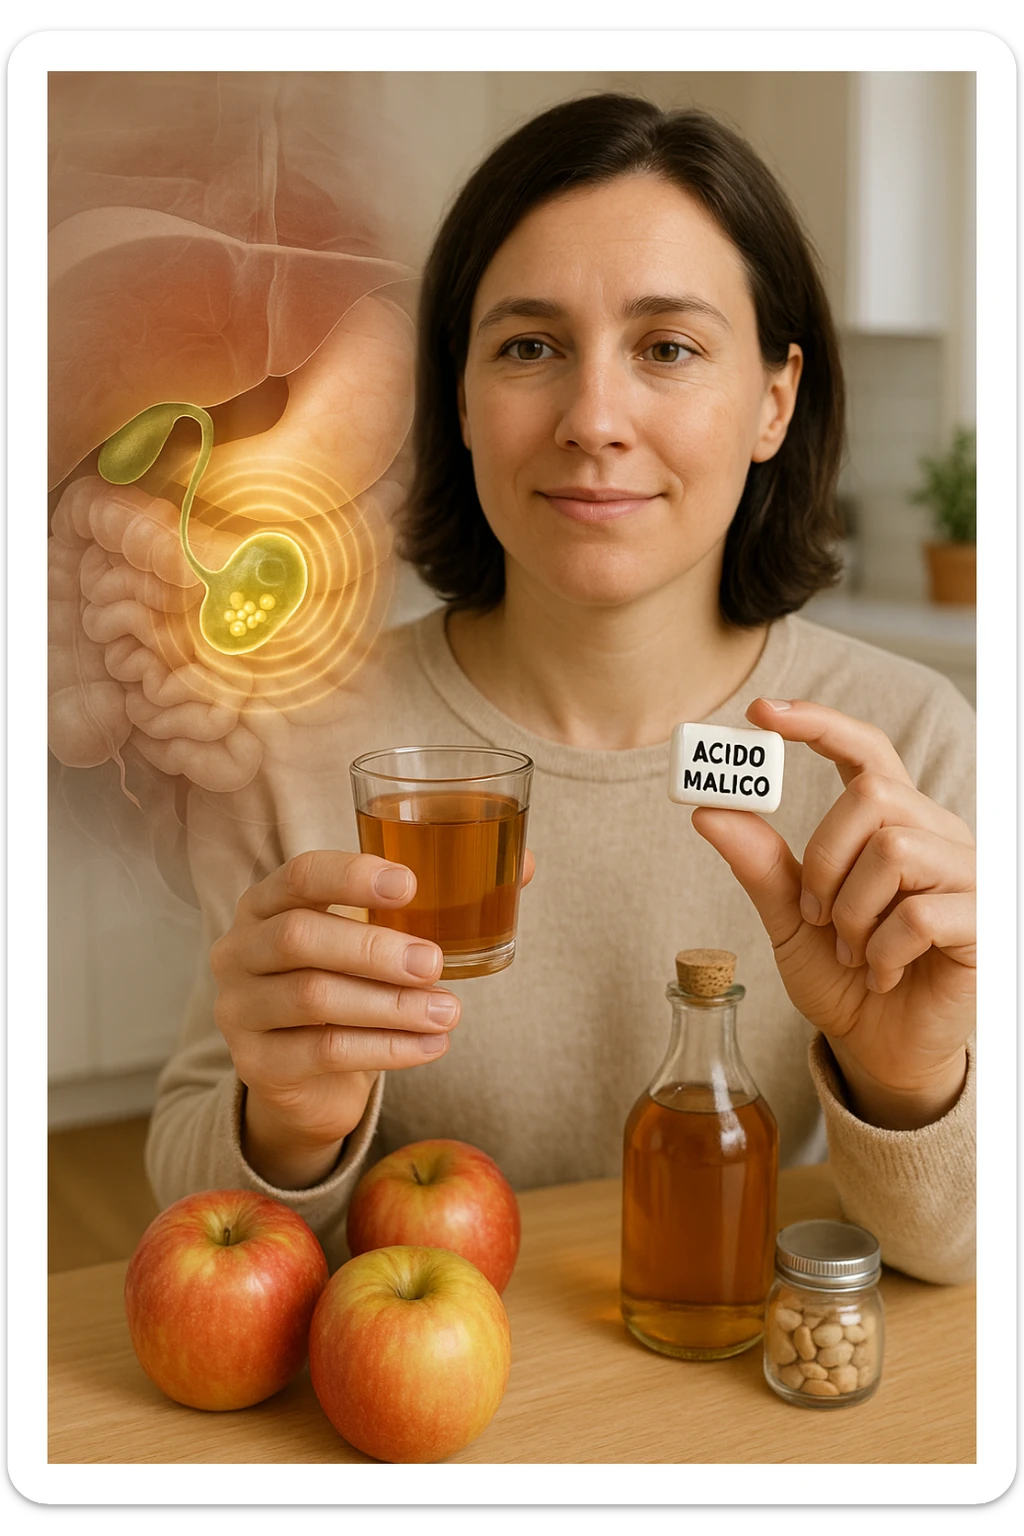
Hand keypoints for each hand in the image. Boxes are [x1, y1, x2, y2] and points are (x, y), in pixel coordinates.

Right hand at [211, 848, 536, 1188]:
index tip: (410, 884)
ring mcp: (241, 1010)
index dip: (351, 876)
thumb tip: (525, 864)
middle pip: (300, 938)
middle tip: (436, 962)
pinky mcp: (258, 1066)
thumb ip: (435, 900)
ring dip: (390, 1005)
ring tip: (449, 1010)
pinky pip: (324, 1053)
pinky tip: (431, 1045)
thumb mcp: (374, 937)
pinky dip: (386, 1048)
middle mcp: (240, 950)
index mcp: (267, 902)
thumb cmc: (347, 983)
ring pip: (314, 999)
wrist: (305, 1075)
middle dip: (374, 949)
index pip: (299, 875)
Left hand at [691, 698, 974, 1130]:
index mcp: (892, 823)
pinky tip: (883, 974)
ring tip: (852, 951)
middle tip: (815, 915)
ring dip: (852, 910)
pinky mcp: (982, 920)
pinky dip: (883, 951)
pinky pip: (919, 915)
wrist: (884, 1051)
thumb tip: (710, 810)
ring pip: (895, 850)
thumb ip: (759, 865)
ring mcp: (967, 875)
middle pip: (873, 795)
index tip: (760, 712)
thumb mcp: (789, 921)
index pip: (865, 751)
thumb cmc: (845, 979)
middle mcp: (936, 835)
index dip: (818, 723)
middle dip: (824, 858)